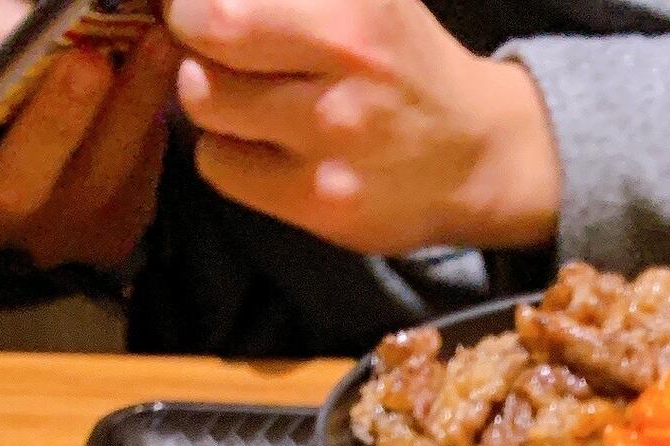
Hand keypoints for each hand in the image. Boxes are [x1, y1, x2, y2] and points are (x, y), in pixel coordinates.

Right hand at [0, 1, 179, 272]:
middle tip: (86, 59)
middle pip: (15, 185)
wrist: (34, 94)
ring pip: (92, 184)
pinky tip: (167, 65)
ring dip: (127, 112)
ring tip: (152, 43)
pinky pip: (137, 182)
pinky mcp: (110, 231)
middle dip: (53, 120)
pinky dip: (154, 121)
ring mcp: (51, 233)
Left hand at [165, 0, 559, 255]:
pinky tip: (256, 144)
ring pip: (205, 102)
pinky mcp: (320, 202)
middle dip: (194, 37)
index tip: (202, 9)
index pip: (222, 2)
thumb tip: (202, 2)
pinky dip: (225, 152)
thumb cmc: (404, 62)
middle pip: (207, 38)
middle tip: (213, 46)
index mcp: (354, 8)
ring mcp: (332, 141)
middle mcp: (347, 68)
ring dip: (207, 94)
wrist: (475, 156)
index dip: (196, 3)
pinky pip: (222, 168)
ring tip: (238, 95)